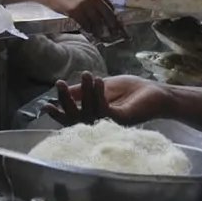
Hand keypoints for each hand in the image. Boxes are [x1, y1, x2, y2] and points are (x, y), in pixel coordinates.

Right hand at [42, 72, 170, 125]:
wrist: (156, 92)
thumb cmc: (131, 91)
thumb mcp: (102, 86)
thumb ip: (84, 90)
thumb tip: (64, 90)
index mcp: (94, 117)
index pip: (72, 119)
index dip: (58, 114)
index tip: (46, 105)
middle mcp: (100, 124)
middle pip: (76, 119)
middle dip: (66, 102)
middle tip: (59, 84)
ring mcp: (111, 124)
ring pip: (89, 113)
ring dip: (85, 93)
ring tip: (85, 75)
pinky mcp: (122, 120)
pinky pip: (105, 110)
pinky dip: (99, 95)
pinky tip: (98, 80)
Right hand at [44, 0, 127, 42]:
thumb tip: (101, 14)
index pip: (109, 4)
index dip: (114, 16)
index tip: (118, 25)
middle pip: (106, 13)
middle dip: (112, 25)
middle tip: (115, 34)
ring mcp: (83, 1)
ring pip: (97, 19)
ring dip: (100, 29)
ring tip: (102, 36)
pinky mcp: (75, 9)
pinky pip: (85, 23)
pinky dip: (88, 29)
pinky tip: (89, 32)